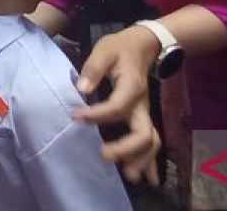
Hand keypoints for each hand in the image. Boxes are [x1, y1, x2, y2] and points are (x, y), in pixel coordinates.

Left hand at [73, 25, 161, 183]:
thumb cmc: (120, 48)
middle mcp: (142, 105)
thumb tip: (82, 89)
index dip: (96, 116)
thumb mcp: (104, 50)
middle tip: (105, 155)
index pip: (116, 108)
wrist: (143, 45)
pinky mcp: (143, 118)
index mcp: (131, 87)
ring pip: (150, 142)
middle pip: (142, 133)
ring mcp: (144, 113)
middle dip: (126, 148)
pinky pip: (151, 142)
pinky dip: (149, 161)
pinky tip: (147, 180)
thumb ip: (93, 68)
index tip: (75, 116)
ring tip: (128, 176)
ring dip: (140, 160)